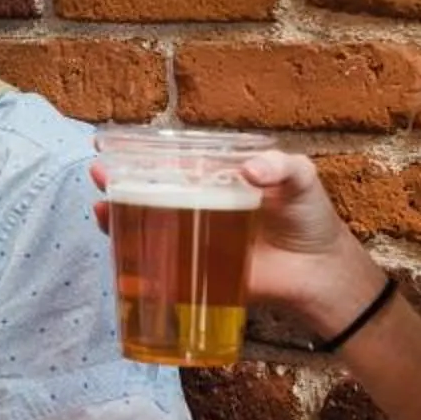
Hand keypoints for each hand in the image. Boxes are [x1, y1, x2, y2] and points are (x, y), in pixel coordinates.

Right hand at [91, 150, 384, 342]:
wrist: (321, 273)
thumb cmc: (311, 219)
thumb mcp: (301, 178)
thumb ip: (280, 167)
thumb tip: (249, 170)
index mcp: (218, 178)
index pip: (173, 161)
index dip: (142, 154)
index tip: (112, 144)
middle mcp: (199, 207)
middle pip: (150, 192)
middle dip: (119, 184)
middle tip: (99, 175)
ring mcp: (195, 242)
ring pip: (148, 228)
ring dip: (119, 220)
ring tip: (101, 211)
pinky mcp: (198, 275)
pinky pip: (161, 270)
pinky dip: (138, 268)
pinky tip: (123, 261)